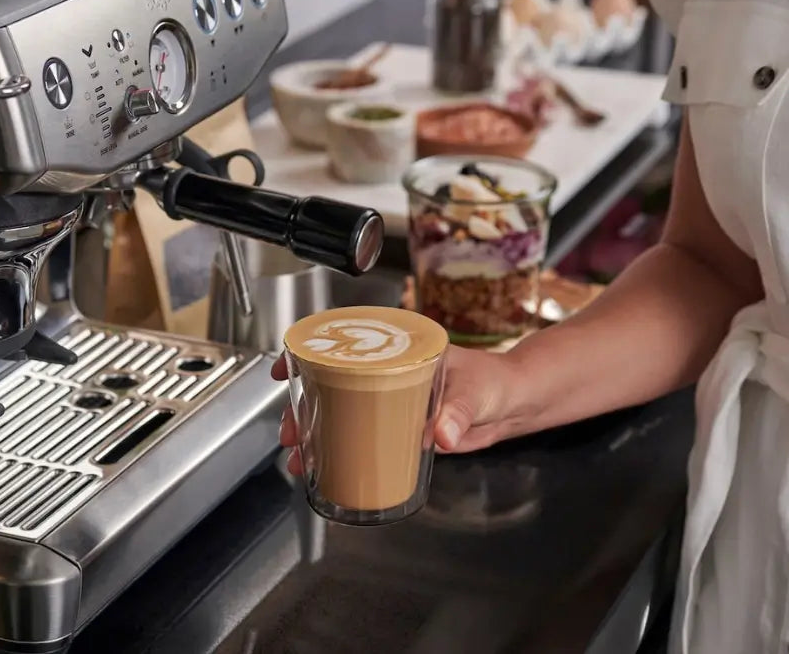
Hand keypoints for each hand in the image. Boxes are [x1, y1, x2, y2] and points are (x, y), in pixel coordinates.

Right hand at [272, 345, 521, 474]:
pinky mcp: (399, 423)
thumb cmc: (497, 383)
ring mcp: (391, 396)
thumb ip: (459, 412)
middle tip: (290, 430)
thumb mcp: (476, 393)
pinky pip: (362, 431)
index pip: (344, 340)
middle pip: (332, 381)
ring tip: (300, 456)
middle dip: (303, 405)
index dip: (308, 352)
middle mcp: (389, 369)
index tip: (287, 368)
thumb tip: (442, 433)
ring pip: (341, 408)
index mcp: (400, 346)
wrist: (516, 404)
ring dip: (316, 430)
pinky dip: (340, 445)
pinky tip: (324, 462)